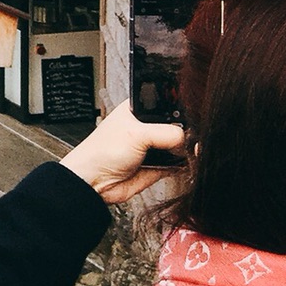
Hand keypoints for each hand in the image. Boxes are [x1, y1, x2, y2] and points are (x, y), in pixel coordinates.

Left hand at [61, 100, 186, 204]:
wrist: (95, 182)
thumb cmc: (102, 152)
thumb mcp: (135, 134)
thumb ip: (165, 132)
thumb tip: (187, 138)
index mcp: (139, 110)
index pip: (168, 103)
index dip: (180, 109)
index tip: (190, 118)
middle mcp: (148, 126)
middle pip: (179, 125)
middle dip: (187, 132)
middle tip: (190, 139)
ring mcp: (155, 146)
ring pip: (182, 145)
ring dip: (188, 149)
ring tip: (187, 151)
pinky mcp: (160, 164)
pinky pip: (181, 162)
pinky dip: (186, 163)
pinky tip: (186, 162)